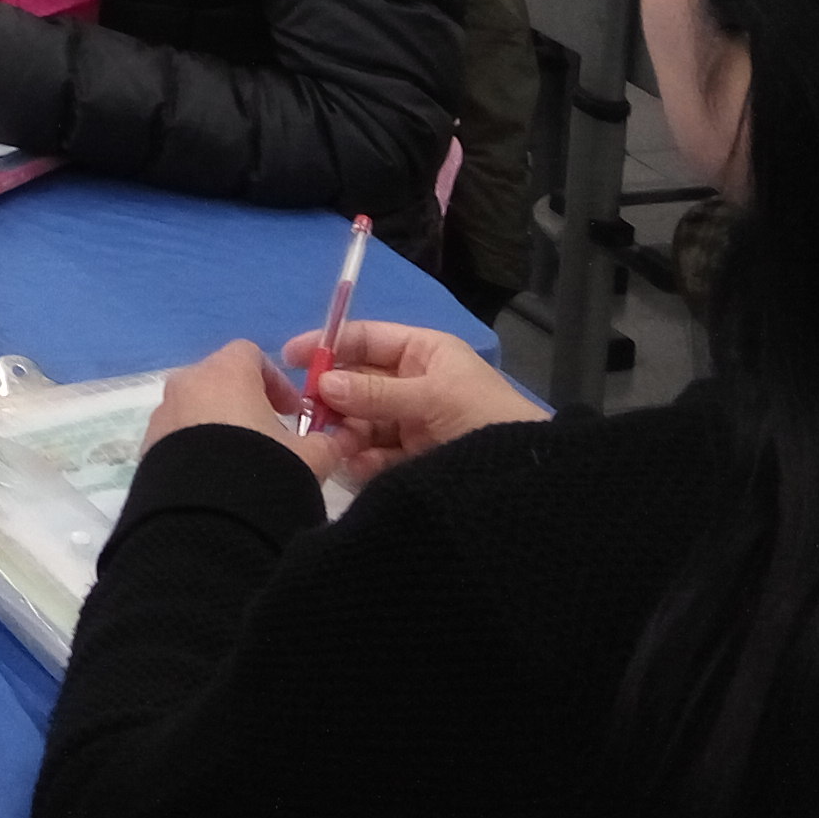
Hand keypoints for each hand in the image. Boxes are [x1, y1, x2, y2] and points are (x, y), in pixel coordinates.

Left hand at [143, 340, 334, 475]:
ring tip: (242, 469)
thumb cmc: (264, 471)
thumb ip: (323, 443)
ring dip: (217, 430)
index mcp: (224, 372)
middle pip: (218, 382)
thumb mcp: (311, 458)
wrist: (208, 522)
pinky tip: (215, 485)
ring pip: (194, 412)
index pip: (250, 355)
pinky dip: (195, 453)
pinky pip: (176, 441)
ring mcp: (161, 417)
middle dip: (245, 405)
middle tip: (270, 440)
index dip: (275, 380)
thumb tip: (329, 443)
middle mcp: (185, 385)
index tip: (293, 412)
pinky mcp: (146, 451)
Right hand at [279, 319, 548, 486]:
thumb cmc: (484, 417)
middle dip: (335, 397)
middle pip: (357, 383)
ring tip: (339, 446)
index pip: (367, 340)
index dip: (330, 344)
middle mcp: (413, 385)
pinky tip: (358, 466)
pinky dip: (361, 460)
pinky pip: (372, 455)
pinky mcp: (409, 461)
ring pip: (360, 421)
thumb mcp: (433, 396)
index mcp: (423, 354)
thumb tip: (323, 383)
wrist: (526, 477)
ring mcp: (410, 424)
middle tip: (312, 415)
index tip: (292, 358)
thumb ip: (377, 393)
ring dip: (346, 432)